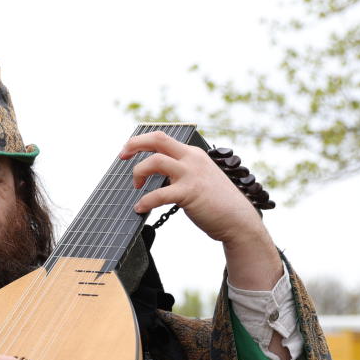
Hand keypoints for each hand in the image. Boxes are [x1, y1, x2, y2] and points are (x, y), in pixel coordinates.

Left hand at [120, 131, 282, 289]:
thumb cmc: (217, 203)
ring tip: (137, 188)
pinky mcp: (189, 193)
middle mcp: (191, 159)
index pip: (163, 139)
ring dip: (138, 172)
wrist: (238, 220)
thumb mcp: (200, 179)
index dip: (141, 142)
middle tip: (121, 156)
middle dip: (134, 144)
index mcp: (192, 154)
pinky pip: (159, 194)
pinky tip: (140, 208)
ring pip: (155, 161)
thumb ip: (182, 173)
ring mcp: (191, 174)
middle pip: (158, 139)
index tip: (128, 151)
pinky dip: (145, 201)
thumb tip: (159, 177)